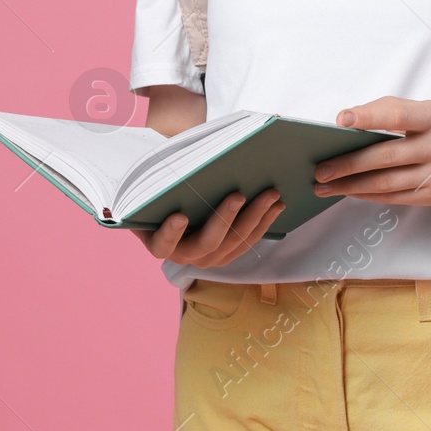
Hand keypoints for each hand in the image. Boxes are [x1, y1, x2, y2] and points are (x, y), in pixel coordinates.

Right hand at [130, 188, 284, 268]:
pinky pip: (248, 242)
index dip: (170, 232)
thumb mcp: (154, 190)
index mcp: (160, 242)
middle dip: (225, 219)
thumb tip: (158, 173)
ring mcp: (209, 258)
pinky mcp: (228, 254)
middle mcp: (184, 255)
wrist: (175, 207)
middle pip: (207, 243)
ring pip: (234, 243)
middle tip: (238, 195)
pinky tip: (276, 206)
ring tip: (270, 195)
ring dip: (254, 217)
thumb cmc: (164, 194)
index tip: (181, 216)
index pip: (162, 242)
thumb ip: (158, 185)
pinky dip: (263, 223)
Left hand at [313, 98, 430, 205]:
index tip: (341, 120)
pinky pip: (392, 198)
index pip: (398, 115)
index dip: (369, 117)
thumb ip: (385, 111)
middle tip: (320, 170)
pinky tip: (347, 191)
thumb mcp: (419, 109)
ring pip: (386, 183)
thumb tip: (345, 125)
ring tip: (324, 186)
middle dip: (348, 164)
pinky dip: (366, 195)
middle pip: (386, 157)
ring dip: (351, 186)